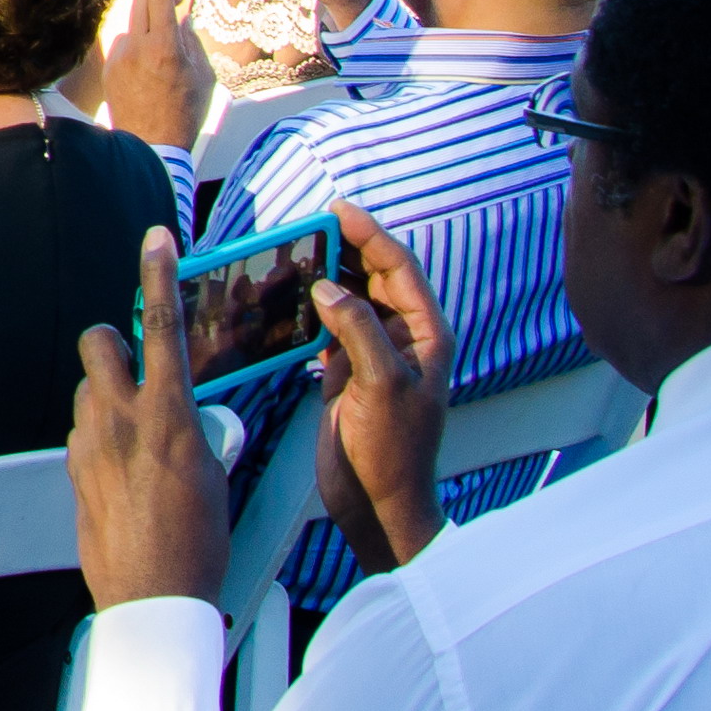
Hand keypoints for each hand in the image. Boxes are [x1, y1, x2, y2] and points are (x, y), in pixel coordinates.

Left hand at [69, 226, 229, 609]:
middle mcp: (122, 420)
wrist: (154, 596)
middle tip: (136, 366)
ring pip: (88, 387)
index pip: (162, 327)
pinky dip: (101, 434)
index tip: (157, 237)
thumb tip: (190, 417)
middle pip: (100, 343)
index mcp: (170, 416)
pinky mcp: (72, 467)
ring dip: (108, 394)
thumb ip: (198, 433)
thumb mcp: (216, 476)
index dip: (157, 275)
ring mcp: (90, 442)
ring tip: (139, 434)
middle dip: (114, 343)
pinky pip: (83, 429)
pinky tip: (124, 470)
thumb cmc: (199, 543)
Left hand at [98, 0, 209, 149]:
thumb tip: (181, 18)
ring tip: (163, 59)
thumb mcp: (203, 76)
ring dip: (147, 28)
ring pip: (132, 24)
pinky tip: (147, 72)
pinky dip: (136, 47)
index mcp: (164, 46)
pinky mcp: (108, 68)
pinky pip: (123, 44)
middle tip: (174, 5)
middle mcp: (136, 46)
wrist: (151, 145)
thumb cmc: (185, 113)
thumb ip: (191, 41)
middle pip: (143, 2)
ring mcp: (118, 56)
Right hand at [310, 204, 454, 573]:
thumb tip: (327, 287)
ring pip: (350, 298)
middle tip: (307, 225)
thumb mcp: (382, 385)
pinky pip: (329, 325)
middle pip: (374, 276)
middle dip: (345, 248)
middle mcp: (403, 339)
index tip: (337, 209)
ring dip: (324, 274)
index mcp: (425, 336)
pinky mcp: (347, 371)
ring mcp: (374, 354)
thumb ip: (358, 330)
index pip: (399, 269)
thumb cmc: (394, 449)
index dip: (371, 235)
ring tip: (291, 252)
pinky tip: (285, 296)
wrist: (379, 502)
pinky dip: (308, 307)